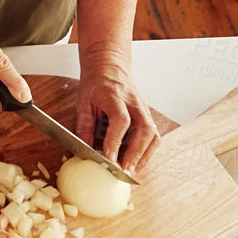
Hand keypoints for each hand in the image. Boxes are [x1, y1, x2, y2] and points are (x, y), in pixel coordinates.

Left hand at [74, 47, 159, 174]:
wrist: (110, 67)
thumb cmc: (96, 83)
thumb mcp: (83, 101)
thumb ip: (84, 125)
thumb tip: (85, 149)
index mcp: (115, 96)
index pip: (120, 120)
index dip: (116, 140)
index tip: (109, 158)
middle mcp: (134, 102)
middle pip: (144, 129)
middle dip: (135, 153)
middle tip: (125, 169)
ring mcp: (143, 108)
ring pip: (153, 134)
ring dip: (144, 155)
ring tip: (132, 170)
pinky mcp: (147, 115)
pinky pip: (153, 135)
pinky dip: (147, 150)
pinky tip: (137, 161)